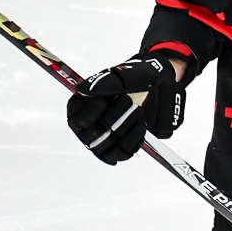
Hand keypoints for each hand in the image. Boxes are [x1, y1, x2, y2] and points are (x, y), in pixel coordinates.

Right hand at [66, 55, 184, 163]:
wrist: (155, 89)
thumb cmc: (133, 81)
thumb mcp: (120, 76)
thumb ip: (101, 84)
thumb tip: (82, 91)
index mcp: (80, 106)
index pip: (76, 120)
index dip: (90, 113)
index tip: (104, 101)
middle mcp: (87, 126)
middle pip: (92, 135)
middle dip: (114, 117)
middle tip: (129, 101)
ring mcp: (101, 140)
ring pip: (107, 145)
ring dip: (126, 127)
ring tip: (138, 110)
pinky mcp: (117, 150)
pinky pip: (121, 154)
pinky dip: (134, 140)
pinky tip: (141, 125)